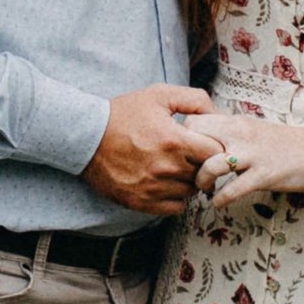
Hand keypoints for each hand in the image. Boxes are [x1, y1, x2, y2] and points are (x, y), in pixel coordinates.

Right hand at [84, 85, 220, 215]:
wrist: (86, 136)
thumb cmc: (123, 114)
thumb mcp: (159, 95)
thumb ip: (194, 100)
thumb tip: (217, 114)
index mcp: (174, 140)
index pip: (215, 154)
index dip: (213, 147)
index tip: (203, 143)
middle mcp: (166, 168)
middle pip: (204, 173)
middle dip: (201, 163)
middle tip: (190, 155)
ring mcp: (154, 188)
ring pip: (191, 192)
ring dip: (188, 181)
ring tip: (175, 167)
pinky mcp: (142, 202)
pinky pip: (175, 207)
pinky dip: (176, 197)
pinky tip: (167, 183)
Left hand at [194, 116, 303, 203]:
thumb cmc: (286, 144)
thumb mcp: (254, 130)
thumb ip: (230, 134)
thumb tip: (204, 140)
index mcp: (237, 122)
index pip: (195, 120)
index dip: (183, 136)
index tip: (183, 152)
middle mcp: (241, 134)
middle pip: (196, 136)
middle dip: (185, 156)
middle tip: (185, 172)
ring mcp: (253, 155)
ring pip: (211, 164)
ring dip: (200, 180)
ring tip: (200, 189)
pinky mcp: (265, 175)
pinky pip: (233, 189)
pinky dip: (220, 199)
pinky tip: (218, 203)